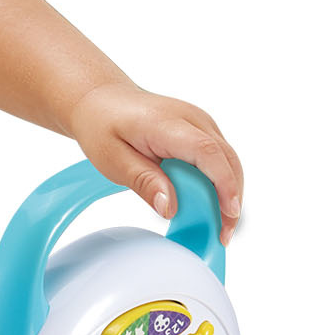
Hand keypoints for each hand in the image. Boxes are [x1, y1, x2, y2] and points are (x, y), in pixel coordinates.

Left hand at [71, 83, 244, 244]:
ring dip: (229, 193)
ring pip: (228, 160)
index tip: (229, 214)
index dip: (223, 184)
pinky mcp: (202, 130)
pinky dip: (221, 182)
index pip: (207, 152)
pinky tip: (211, 206)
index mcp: (167, 123)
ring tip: (219, 227)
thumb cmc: (103, 126)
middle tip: (223, 235)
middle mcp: (192, 118)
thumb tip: (170, 209)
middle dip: (232, 198)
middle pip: (226, 159)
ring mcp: (200, 122)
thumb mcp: (112, 160)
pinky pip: (220, 158)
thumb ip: (143, 183)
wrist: (101, 99)